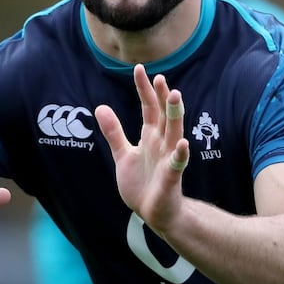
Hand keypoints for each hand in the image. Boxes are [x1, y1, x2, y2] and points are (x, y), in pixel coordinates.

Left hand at [96, 64, 189, 232]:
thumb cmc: (142, 184)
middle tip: (160, 78)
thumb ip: (114, 132)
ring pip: (174, 133)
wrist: (154, 214)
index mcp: (151, 137)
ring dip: (174, 115)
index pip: (149, 108)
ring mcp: (168, 160)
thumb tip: (100, 107)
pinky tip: (183, 144)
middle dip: (162, 97)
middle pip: (163, 116)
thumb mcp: (123, 155)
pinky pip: (177, 165)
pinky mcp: (171, 179)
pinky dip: (180, 155)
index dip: (144, 90)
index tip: (139, 69)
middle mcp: (162, 144)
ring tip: (174, 96)